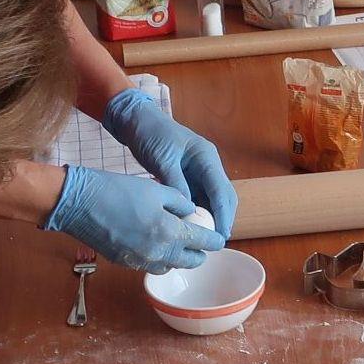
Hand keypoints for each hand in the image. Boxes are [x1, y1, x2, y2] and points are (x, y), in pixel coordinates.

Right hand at [42, 165, 223, 272]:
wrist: (78, 203)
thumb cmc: (118, 190)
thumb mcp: (156, 190)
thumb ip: (180, 203)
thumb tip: (193, 212)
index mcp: (170, 232)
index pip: (203, 243)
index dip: (214, 240)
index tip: (218, 238)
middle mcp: (158, 252)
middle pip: (190, 261)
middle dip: (199, 253)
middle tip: (201, 244)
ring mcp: (140, 260)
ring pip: (170, 266)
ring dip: (179, 258)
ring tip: (180, 245)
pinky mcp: (124, 263)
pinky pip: (150, 266)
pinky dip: (159, 259)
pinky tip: (157, 245)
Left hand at [101, 86, 237, 240]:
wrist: (138, 122)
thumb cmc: (151, 135)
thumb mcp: (162, 160)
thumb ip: (176, 184)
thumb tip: (188, 211)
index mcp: (206, 157)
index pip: (221, 190)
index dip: (224, 213)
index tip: (222, 234)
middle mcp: (208, 165)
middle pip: (224, 195)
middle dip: (224, 218)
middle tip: (217, 241)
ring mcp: (201, 170)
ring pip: (214, 198)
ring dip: (213, 217)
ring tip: (207, 239)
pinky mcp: (190, 176)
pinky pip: (200, 197)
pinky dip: (200, 212)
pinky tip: (194, 227)